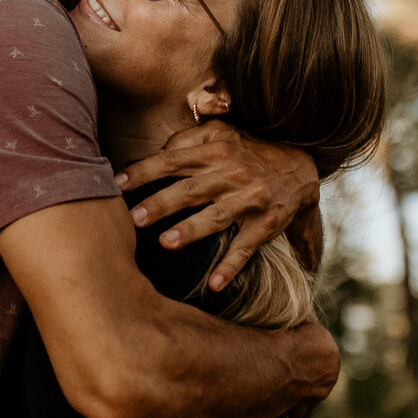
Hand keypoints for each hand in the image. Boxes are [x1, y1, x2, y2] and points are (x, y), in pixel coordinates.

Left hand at [115, 123, 321, 289]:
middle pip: (191, 189)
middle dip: (162, 203)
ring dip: (192, 230)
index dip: (144, 171)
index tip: (118, 184)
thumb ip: (189, 139)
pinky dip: (231, 266)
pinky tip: (213, 284)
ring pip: (217, 216)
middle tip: (134, 219)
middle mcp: (231, 174)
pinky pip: (247, 246)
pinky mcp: (266, 223)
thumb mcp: (221, 132)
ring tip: (166, 243)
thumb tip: (157, 152)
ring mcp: (250, 199)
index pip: (171, 160)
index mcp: (214, 151)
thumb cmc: (247, 149)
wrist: (300, 164)